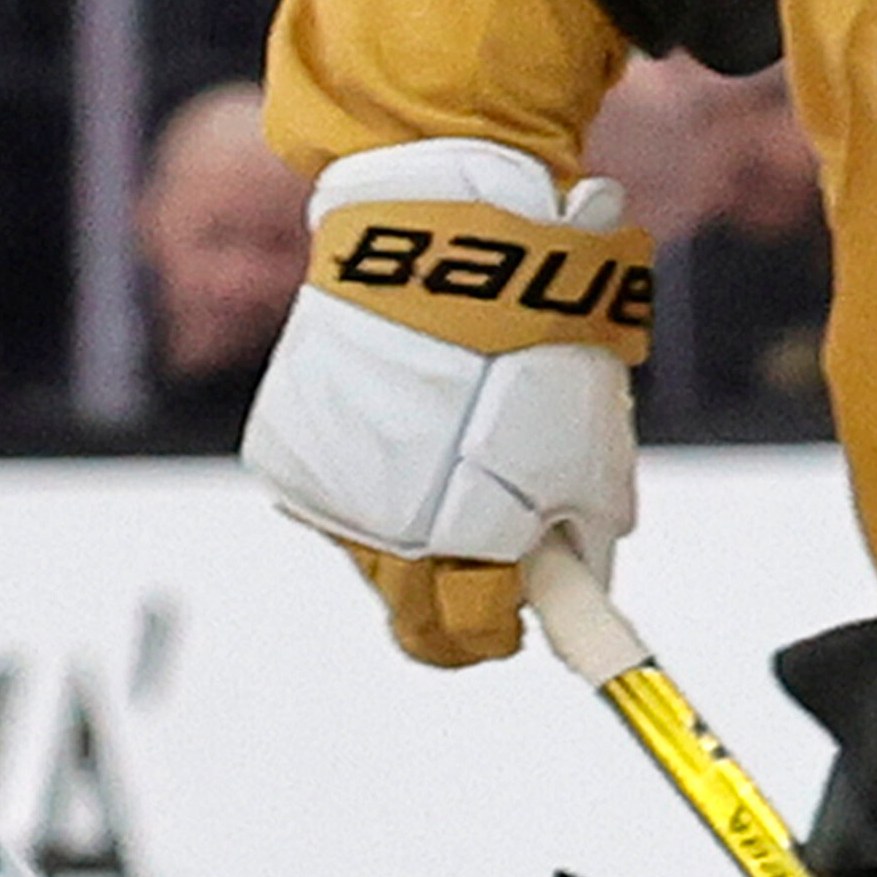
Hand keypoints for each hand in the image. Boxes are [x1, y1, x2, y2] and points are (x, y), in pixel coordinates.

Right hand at [243, 137, 647, 669]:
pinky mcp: (288, 450)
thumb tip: (574, 586)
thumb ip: (582, 538)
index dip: (498, 631)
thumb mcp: (588, 448)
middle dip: (455, 594)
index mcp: (463, 541)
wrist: (442, 241)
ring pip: (374, 548)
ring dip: (414, 525)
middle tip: (492, 560)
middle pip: (413, 610)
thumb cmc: (531, 341)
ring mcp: (328, 490)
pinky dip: (369, 469)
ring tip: (451, 449)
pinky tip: (403, 419)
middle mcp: (383, 530)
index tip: (517, 621)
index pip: (470, 635)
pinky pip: (334, 489)